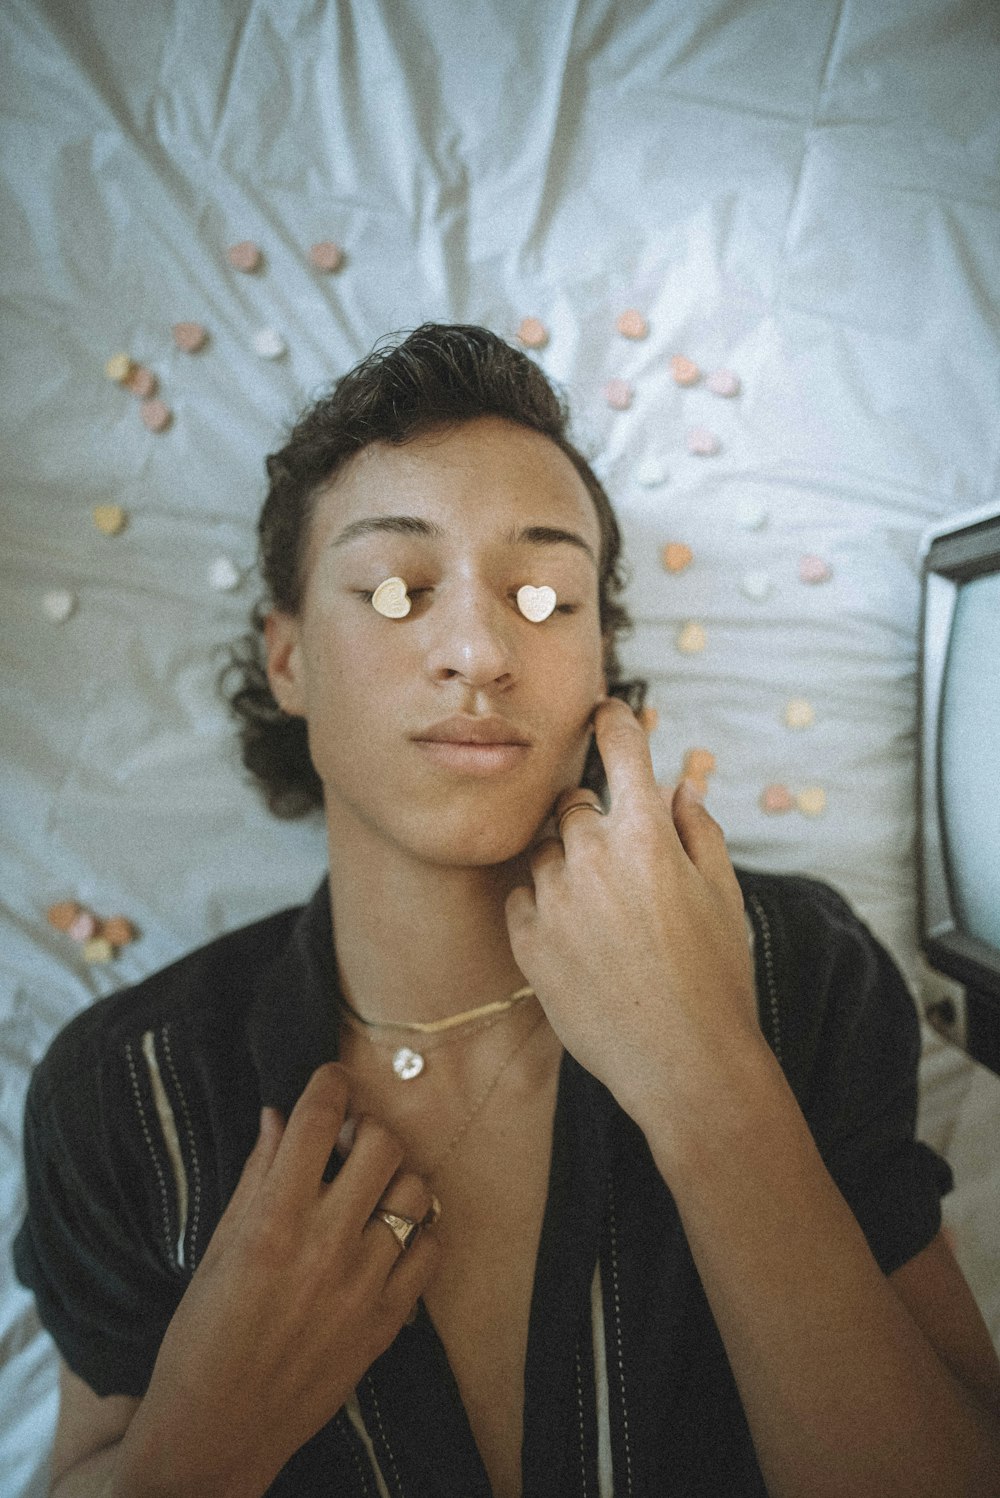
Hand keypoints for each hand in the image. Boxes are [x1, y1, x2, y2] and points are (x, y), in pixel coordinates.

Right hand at [117, 1063, 439, 1497]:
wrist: (217, 1432)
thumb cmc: (201, 1337)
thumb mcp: (215, 1249)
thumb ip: (256, 1177)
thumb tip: (280, 1116)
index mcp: (273, 1223)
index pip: (317, 1122)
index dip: (329, 1085)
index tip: (330, 1079)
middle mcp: (325, 1246)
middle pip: (382, 1145)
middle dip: (367, 1128)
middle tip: (350, 1140)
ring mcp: (364, 1285)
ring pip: (416, 1191)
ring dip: (397, 1176)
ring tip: (373, 1186)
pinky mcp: (388, 1322)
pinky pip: (432, 1250)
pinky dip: (418, 1231)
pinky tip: (390, 1233)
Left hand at [505, 697, 760, 1129]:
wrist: (684, 1064)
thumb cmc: (716, 977)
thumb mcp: (722, 893)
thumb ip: (696, 828)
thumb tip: (681, 782)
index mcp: (646, 834)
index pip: (620, 748)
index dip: (613, 722)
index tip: (605, 712)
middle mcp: (591, 855)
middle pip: (574, 804)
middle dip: (595, 819)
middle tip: (622, 863)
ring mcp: (553, 898)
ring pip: (545, 850)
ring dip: (568, 864)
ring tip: (605, 914)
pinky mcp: (527, 940)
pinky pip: (522, 895)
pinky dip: (543, 902)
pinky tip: (577, 935)